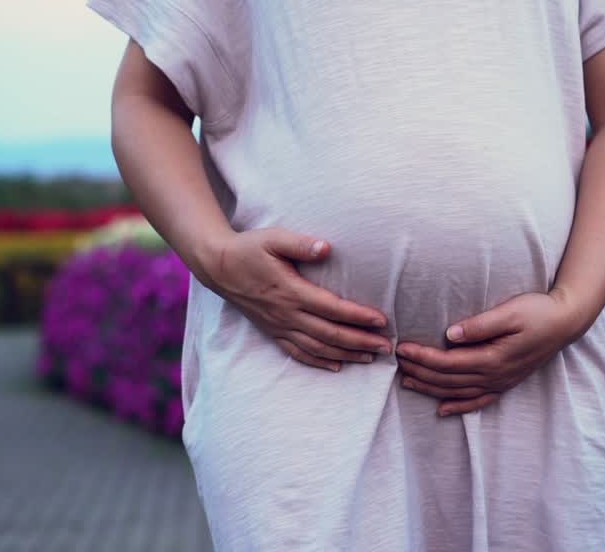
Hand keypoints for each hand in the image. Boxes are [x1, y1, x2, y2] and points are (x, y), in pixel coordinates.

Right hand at [197, 228, 391, 371]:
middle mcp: (286, 314)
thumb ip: (301, 244)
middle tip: (387, 347)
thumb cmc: (248, 248)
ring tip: (370, 357)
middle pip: (330, 333)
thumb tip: (326, 248)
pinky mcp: (272, 331)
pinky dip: (318, 361)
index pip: (332, 308)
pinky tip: (336, 366)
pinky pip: (297, 352)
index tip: (381, 321)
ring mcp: (279, 326)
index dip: (358, 316)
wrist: (217, 266)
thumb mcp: (273, 238)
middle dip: (360, 341)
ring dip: (345, 354)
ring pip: (317, 347)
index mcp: (291, 291)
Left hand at [395, 289, 582, 415]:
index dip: (423, 356)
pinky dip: (459, 407)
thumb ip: (480, 325)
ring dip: (431, 388)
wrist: (566, 322)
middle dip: (420, 371)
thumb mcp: (510, 311)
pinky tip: (442, 409)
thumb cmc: (538, 311)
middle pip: (448, 379)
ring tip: (407, 381)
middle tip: (397, 361)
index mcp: (493, 358)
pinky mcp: (506, 382)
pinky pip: (479, 401)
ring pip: (458, 392)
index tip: (402, 348)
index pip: (448, 362)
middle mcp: (495, 376)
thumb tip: (450, 334)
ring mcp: (501, 382)